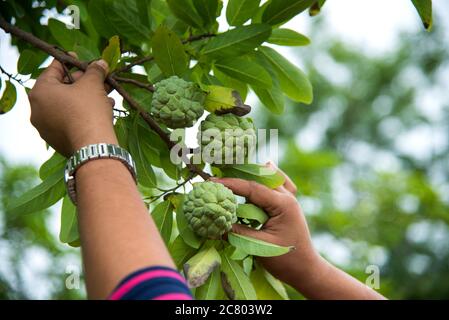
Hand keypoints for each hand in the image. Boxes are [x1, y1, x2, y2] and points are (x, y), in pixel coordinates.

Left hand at [28, 58, 117, 156]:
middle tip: (100, 79)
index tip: (82, 59)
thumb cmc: (88, 109)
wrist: (93, 146)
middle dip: (84, 83)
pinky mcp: (57, 140)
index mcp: (39, 92)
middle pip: (62, 89)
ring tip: (107, 96)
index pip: (54, 69)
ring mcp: (46, 127)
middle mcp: (37, 110)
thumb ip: (95, 70)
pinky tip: (103, 110)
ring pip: (68, 106)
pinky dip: (84, 113)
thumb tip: (101, 63)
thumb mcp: (93, 84)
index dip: (71, 62)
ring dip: (87, 98)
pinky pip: (70, 120)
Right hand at [212, 162, 319, 287]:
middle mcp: (287, 197)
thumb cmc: (286, 261)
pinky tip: (263, 168)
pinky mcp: (287, 205)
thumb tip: (216, 222)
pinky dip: (267, 179)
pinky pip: (278, 185)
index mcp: (283, 204)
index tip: (212, 182)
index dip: (230, 184)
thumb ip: (237, 232)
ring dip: (250, 176)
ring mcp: (289, 200)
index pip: (252, 188)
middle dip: (237, 177)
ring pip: (269, 179)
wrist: (306, 270)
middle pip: (260, 179)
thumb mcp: (258, 246)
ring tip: (230, 175)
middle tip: (216, 179)